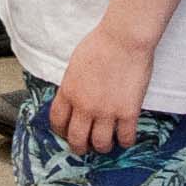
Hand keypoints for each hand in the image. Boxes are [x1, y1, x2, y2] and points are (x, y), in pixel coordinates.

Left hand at [50, 20, 154, 156]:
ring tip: (107, 142)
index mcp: (69, 92)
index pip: (57, 122)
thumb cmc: (101, 43)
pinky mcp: (128, 112)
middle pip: (76, 140)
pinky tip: (126, 136)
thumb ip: (73, 86)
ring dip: (103, 146)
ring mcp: (106, 111)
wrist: (124, 38)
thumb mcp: (75, 64)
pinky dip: (125, 141)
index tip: (67, 133)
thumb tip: (74, 99)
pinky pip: (125, 138)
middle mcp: (84, 106)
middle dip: (80, 147)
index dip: (61, 132)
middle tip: (86, 146)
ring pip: (101, 144)